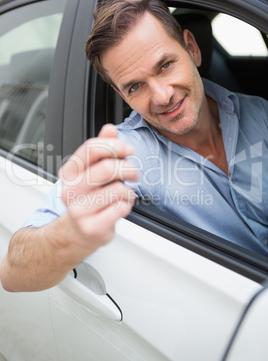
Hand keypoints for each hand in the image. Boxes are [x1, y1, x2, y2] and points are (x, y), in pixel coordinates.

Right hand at [58, 124, 137, 251]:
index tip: (127, 149)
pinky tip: (120, 206)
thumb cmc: (87, 198)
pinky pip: (121, 208)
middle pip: (108, 168)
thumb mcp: (90, 171)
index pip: (91, 149)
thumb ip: (101, 149)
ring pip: (118, 189)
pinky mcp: (92, 227)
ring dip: (128, 190)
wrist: (77, 231)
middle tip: (133, 173)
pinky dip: (127, 205)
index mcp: (69, 173)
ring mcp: (79, 210)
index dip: (115, 146)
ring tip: (124, 193)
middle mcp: (70, 190)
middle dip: (128, 168)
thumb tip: (110, 129)